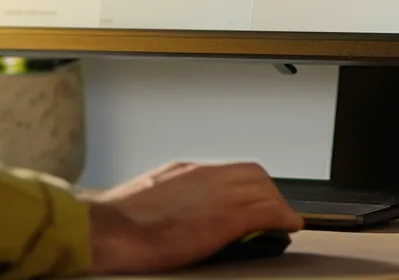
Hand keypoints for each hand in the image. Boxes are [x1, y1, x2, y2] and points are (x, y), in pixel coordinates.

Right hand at [81, 161, 303, 274]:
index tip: (254, 197)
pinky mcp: (228, 217)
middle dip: (267, 192)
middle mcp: (205, 175)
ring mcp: (218, 193)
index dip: (248, 185)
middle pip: (253, 174)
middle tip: (273, 211)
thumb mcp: (148, 198)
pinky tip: (288, 227)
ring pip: (265, 190)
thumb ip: (170, 198)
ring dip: (276, 205)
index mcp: (184, 171)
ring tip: (281, 222)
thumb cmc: (119, 221)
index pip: (230, 169)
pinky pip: (268, 211)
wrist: (110, 229)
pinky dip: (282, 218)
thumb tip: (177, 211)